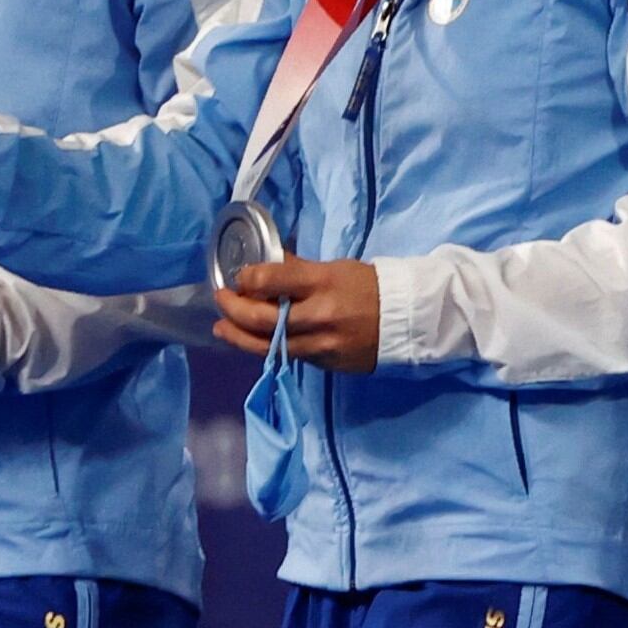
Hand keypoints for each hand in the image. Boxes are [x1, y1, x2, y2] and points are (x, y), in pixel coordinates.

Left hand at [215, 256, 381, 369]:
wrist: (406, 320)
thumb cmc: (367, 287)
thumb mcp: (334, 268)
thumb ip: (298, 269)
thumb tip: (265, 264)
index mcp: (323, 282)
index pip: (273, 279)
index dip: (247, 279)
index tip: (238, 278)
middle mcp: (320, 315)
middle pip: (263, 319)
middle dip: (234, 309)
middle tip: (221, 300)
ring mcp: (321, 343)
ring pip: (268, 346)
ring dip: (238, 337)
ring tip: (221, 329)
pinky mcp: (325, 363)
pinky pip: (288, 356)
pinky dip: (266, 348)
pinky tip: (252, 341)